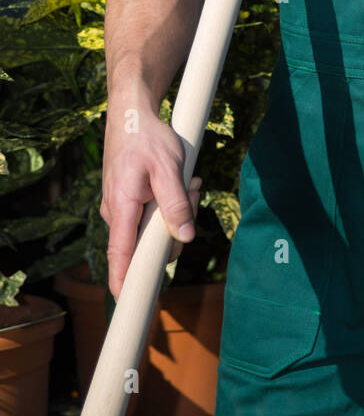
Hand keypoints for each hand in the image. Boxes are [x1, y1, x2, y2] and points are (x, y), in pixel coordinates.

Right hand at [101, 101, 201, 298]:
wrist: (132, 112)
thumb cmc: (148, 138)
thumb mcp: (168, 167)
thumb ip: (176, 204)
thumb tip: (185, 237)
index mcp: (121, 206)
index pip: (120, 254)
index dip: (124, 280)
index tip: (128, 302)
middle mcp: (116, 212)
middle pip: (147, 242)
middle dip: (176, 228)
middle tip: (194, 192)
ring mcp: (121, 207)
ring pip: (152, 227)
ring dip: (176, 211)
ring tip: (190, 182)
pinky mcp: (128, 201)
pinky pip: (150, 215)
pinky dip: (170, 203)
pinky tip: (183, 182)